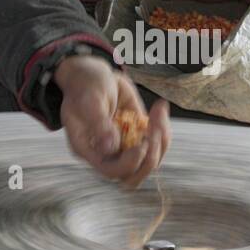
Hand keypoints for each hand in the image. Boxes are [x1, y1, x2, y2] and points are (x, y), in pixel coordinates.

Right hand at [54, 54, 170, 189]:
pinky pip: (158, 142)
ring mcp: (126, 144)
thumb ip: (99, 124)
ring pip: (150, 160)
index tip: (141, 144)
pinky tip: (159, 107)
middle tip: (153, 134)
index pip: (112, 171)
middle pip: (133, 176)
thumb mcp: (89, 101)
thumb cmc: (85, 86)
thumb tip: (110, 148)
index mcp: (90, 150)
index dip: (129, 164)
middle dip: (149, 159)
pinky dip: (164, 127)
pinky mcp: (140, 133)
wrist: (93, 74)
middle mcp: (108, 153)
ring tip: (157, 114)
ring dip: (160, 141)